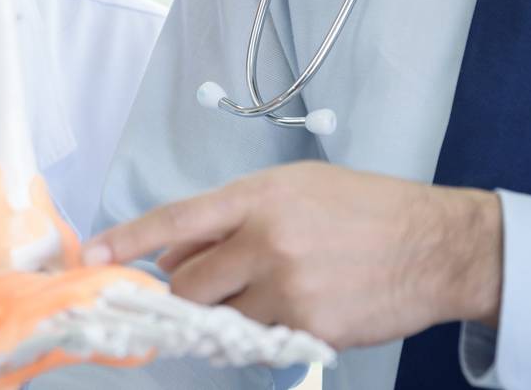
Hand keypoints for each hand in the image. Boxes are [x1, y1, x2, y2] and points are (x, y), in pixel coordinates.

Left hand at [81, 162, 501, 350]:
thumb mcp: (297, 190)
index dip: (130, 239)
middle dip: (185, 294)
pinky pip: (260, 341)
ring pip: (221, 319)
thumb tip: (175, 256)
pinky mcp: (309, 330)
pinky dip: (263, 332)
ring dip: (226, 315)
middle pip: (189, 285)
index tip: (93, 255)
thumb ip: (233, 218)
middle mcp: (265, 242)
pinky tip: (298, 308)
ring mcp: (287, 290)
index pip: (177, 220)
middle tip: (206, 290)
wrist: (437, 246)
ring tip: (267, 294)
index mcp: (259, 198)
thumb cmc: (365, 209)